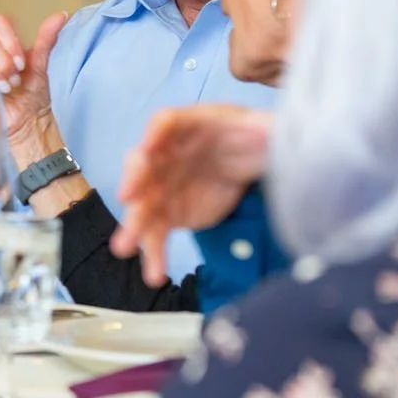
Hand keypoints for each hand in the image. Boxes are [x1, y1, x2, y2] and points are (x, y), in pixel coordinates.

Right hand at [0, 12, 68, 161]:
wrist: (29, 121)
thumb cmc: (33, 93)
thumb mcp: (41, 64)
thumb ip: (47, 39)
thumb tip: (61, 15)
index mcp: (0, 39)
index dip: (9, 41)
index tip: (22, 63)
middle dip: (2, 61)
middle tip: (14, 79)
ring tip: (3, 87)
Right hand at [114, 105, 271, 285]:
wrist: (250, 159)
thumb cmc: (250, 135)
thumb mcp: (262, 126)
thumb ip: (266, 128)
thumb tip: (273, 131)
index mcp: (187, 125)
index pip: (164, 123)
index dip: (154, 134)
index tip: (148, 147)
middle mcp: (164, 154)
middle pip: (143, 165)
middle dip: (133, 180)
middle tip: (127, 197)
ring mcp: (163, 186)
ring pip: (143, 205)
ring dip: (133, 226)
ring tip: (124, 248)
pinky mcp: (170, 214)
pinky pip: (157, 234)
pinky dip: (154, 254)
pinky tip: (155, 274)